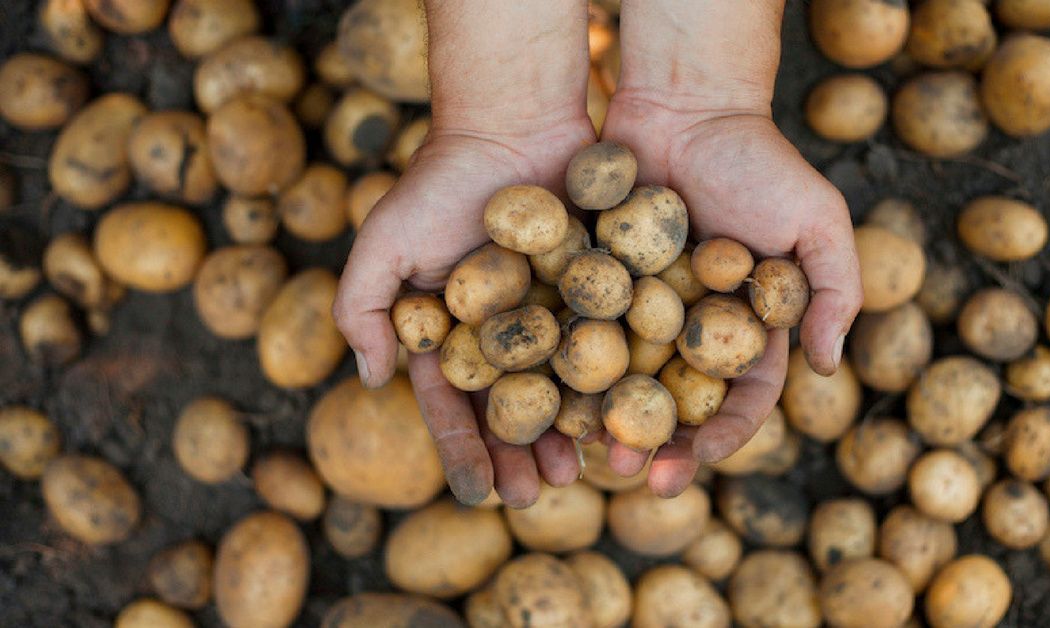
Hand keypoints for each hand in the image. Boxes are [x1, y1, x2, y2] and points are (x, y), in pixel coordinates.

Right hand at [333, 0, 594, 507]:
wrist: (514, 123)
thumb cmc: (441, 182)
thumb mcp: (383, 242)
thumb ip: (362, 310)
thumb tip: (373, 383)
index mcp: (448, 333)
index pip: (453, 405)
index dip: (465, 451)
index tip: (480, 494)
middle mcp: (501, 334)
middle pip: (511, 410)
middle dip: (521, 457)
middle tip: (535, 497)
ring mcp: (552, 316)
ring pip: (561, 391)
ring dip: (567, 435)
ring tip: (580, 474)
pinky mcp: (597, 294)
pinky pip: (605, 349)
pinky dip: (612, 386)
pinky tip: (621, 418)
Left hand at [598, 68, 861, 497]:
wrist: (685, 103)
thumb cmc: (759, 159)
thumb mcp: (818, 219)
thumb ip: (834, 290)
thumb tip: (828, 367)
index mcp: (745, 329)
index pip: (737, 400)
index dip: (718, 439)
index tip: (690, 464)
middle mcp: (691, 330)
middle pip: (672, 403)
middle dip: (653, 443)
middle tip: (629, 470)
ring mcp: (640, 309)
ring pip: (621, 380)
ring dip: (604, 418)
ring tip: (584, 448)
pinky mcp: (594, 283)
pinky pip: (580, 333)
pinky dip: (565, 366)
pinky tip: (547, 394)